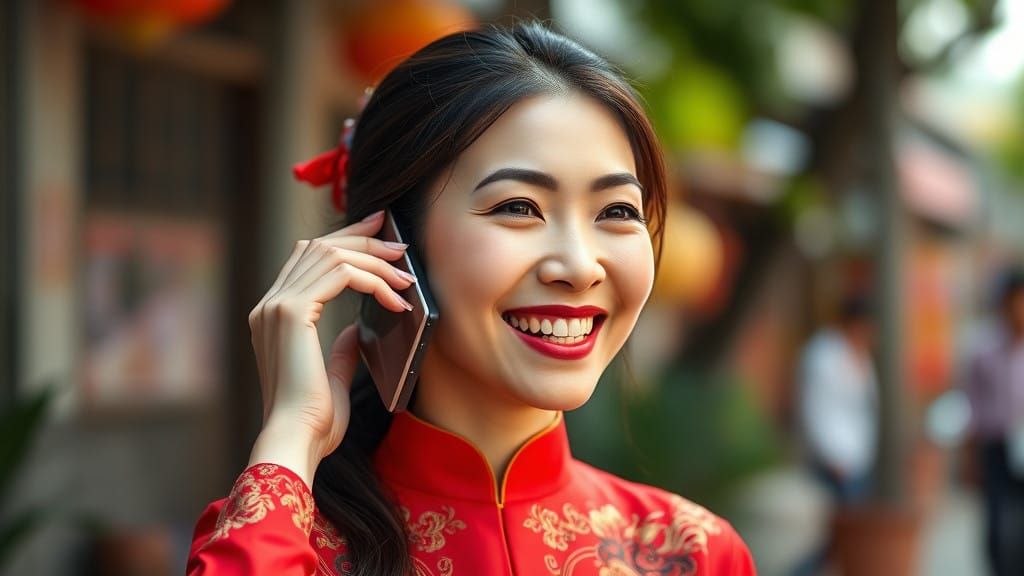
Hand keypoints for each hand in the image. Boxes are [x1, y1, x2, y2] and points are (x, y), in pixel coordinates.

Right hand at [245, 210, 414, 484]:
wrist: (296, 440)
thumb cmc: (313, 421)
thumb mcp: (330, 378)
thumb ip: (340, 350)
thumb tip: (355, 330)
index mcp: (273, 317)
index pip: (306, 258)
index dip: (343, 239)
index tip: (376, 231)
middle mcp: (269, 305)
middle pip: (318, 246)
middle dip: (362, 239)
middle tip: (398, 243)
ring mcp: (277, 306)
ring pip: (331, 254)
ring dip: (375, 261)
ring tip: (405, 276)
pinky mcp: (292, 312)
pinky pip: (341, 274)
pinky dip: (374, 280)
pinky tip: (396, 300)